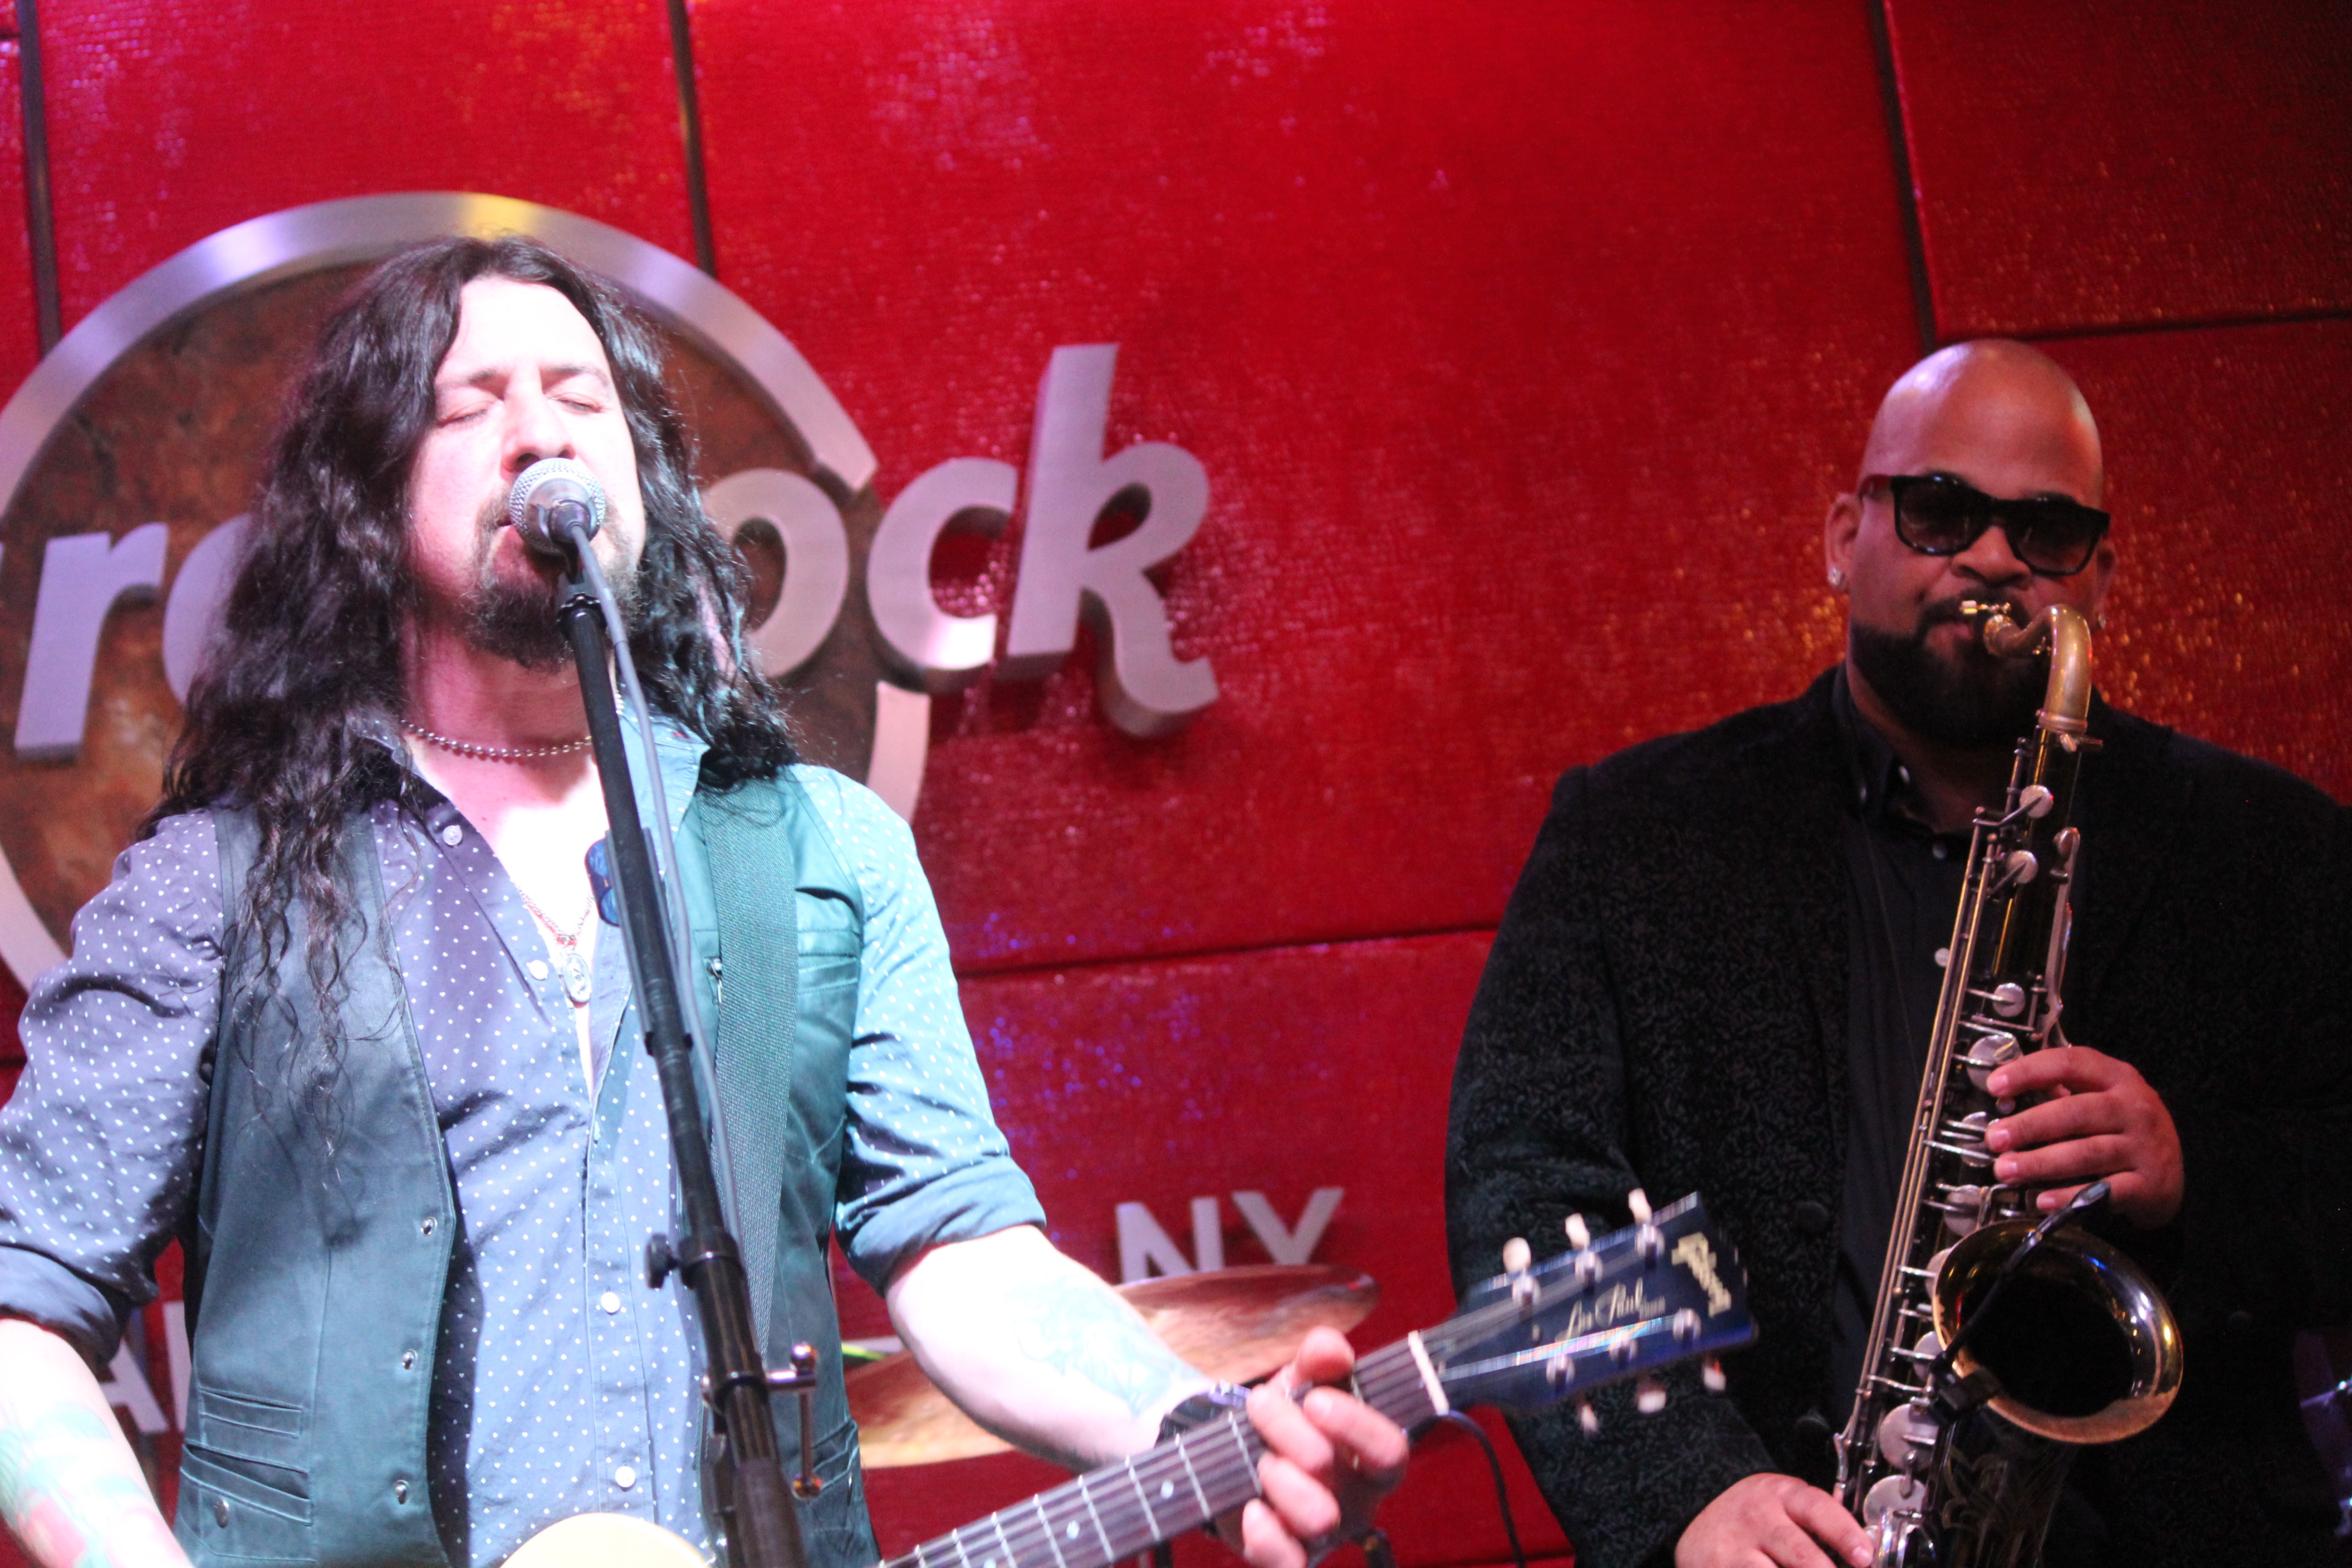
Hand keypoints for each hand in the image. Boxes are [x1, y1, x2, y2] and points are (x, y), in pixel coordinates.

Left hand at [1219, 1327, 1408, 1567]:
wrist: (1240, 1457)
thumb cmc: (1286, 1420)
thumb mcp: (1299, 1381)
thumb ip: (1318, 1359)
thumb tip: (1330, 1348)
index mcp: (1371, 1458)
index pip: (1389, 1451)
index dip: (1356, 1425)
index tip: (1314, 1399)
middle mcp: (1357, 1501)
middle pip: (1343, 1479)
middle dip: (1295, 1437)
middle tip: (1262, 1406)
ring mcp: (1324, 1535)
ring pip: (1319, 1520)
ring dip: (1281, 1479)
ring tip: (1260, 1458)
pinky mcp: (1289, 1556)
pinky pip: (1289, 1564)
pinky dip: (1268, 1539)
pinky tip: (1252, 1509)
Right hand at [1675, 1474, 1869, 1567]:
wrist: (1698, 1524)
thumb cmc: (1756, 1520)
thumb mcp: (1784, 1507)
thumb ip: (1818, 1524)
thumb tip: (1864, 1557)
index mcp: (1781, 1494)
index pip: (1817, 1509)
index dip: (1844, 1534)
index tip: (1864, 1556)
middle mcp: (1757, 1517)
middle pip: (1801, 1555)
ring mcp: (1734, 1547)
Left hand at [1984, 1045, 2181, 1227]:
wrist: (2173, 1174)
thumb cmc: (2122, 1130)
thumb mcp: (2100, 1100)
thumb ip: (2058, 1095)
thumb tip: (2004, 1100)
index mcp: (2118, 1077)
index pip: (2070, 1064)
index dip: (2029, 1072)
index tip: (1995, 1085)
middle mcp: (2135, 1108)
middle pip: (2075, 1112)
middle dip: (2029, 1126)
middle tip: (1995, 1139)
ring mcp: (2145, 1146)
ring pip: (2086, 1152)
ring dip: (2040, 1162)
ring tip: (2006, 1170)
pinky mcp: (2149, 1185)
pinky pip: (2104, 1191)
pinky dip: (2070, 1195)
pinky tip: (2041, 1200)